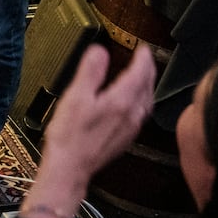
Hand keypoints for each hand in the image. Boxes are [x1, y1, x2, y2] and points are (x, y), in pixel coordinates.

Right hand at [22, 44, 153, 217]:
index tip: (143, 49)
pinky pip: (141, 114)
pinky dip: (141, 101)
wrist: (70, 168)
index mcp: (121, 101)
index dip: (143, 58)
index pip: (140, 73)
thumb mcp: (75, 97)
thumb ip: (90, 72)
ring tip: (142, 78)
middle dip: (148, 70)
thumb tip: (99, 51)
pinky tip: (132, 104)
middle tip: (145, 59)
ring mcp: (130, 128)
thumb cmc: (70, 136)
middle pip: (147, 87)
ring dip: (147, 86)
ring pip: (147, 101)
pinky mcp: (125, 138)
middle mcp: (131, 114)